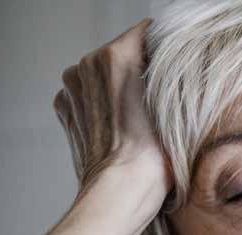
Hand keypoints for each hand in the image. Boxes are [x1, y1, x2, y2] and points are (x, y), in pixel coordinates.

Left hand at [53, 18, 171, 221]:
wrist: (119, 193)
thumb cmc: (153, 158)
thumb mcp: (176, 108)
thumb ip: (171, 73)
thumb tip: (171, 63)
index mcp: (115, 55)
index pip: (146, 33)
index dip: (164, 50)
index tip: (174, 70)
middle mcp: (87, 64)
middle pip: (122, 52)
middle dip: (139, 70)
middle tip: (157, 102)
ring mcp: (71, 87)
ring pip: (104, 74)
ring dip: (120, 88)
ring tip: (137, 119)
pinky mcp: (65, 108)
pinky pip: (88, 94)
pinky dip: (102, 105)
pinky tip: (118, 127)